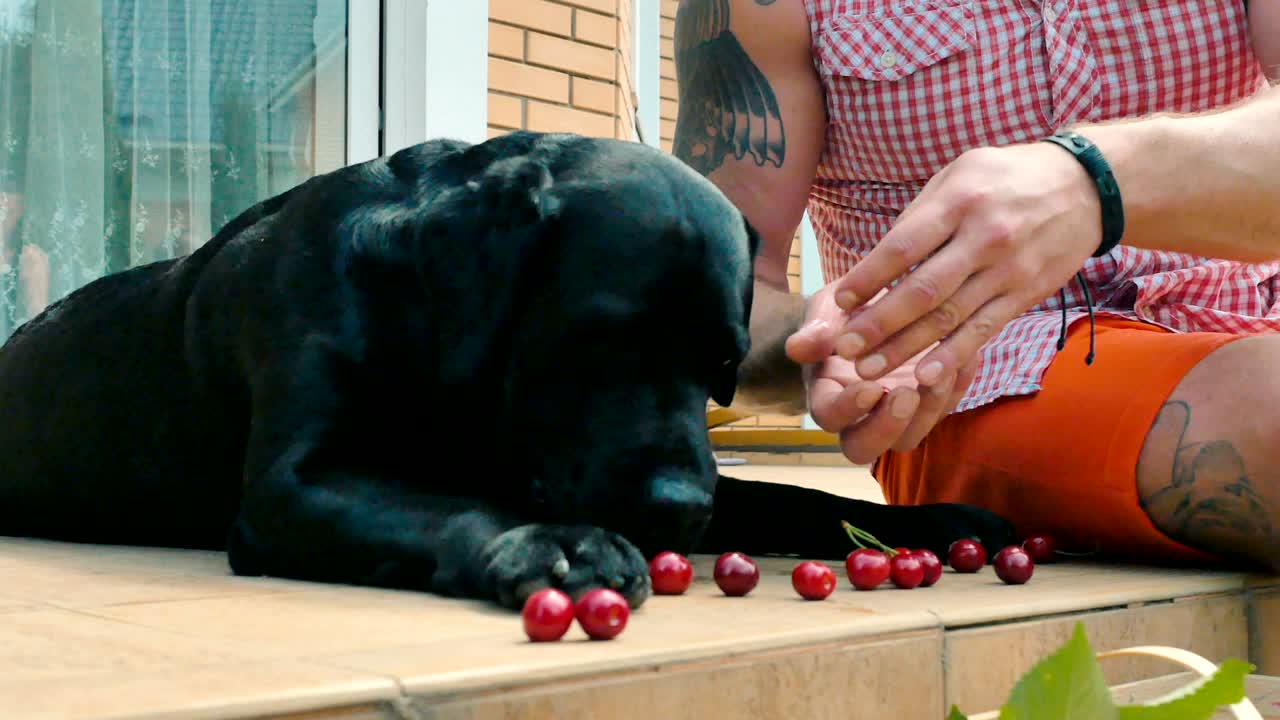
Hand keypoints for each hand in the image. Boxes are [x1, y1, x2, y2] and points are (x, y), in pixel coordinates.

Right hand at [785, 283, 975, 463]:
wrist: (872, 305)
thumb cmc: (842, 312)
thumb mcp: (827, 310)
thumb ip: (816, 329)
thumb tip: (797, 347)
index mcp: (826, 394)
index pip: (829, 417)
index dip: (847, 408)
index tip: (868, 386)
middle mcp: (857, 416)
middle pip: (863, 448)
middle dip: (887, 427)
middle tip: (907, 395)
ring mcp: (895, 415)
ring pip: (909, 438)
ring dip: (928, 410)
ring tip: (942, 371)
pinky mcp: (927, 404)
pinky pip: (945, 409)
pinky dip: (957, 387)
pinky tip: (966, 356)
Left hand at [829, 142, 1102, 386]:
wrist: (1086, 186)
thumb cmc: (1006, 178)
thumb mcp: (959, 175)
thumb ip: (920, 216)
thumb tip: (876, 260)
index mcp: (959, 202)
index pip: (904, 247)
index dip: (868, 277)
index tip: (840, 301)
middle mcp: (983, 238)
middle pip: (923, 290)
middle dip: (879, 323)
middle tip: (845, 348)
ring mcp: (1007, 270)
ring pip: (949, 317)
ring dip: (905, 348)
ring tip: (868, 370)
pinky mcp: (1025, 294)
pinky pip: (983, 330)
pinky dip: (953, 356)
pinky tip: (926, 377)